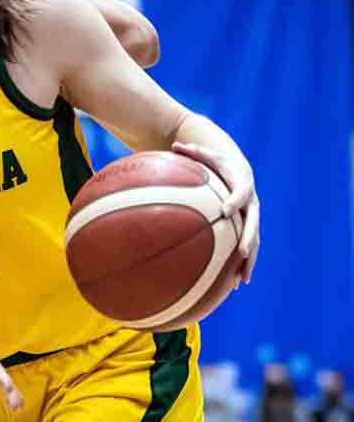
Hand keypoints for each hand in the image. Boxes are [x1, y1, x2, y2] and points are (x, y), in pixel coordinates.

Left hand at [173, 142, 259, 283]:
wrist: (238, 169)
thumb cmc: (218, 162)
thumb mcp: (207, 154)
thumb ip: (192, 151)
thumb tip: (173, 144)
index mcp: (243, 184)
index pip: (242, 192)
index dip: (235, 201)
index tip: (226, 211)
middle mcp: (251, 203)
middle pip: (254, 223)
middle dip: (248, 238)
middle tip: (242, 252)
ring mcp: (251, 218)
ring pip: (254, 241)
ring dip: (249, 261)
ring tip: (241, 280)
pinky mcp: (247, 228)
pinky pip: (246, 248)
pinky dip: (240, 264)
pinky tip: (232, 283)